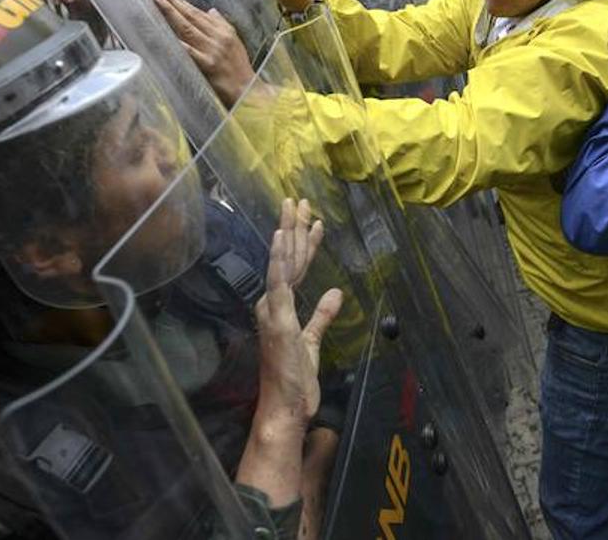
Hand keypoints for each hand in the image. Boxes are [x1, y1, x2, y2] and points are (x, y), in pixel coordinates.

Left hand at [152, 0, 254, 105]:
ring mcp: (212, 50)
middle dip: (172, 2)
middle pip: (191, 16)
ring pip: (187, 28)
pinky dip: (178, 42)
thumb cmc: (239, 67)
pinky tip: (166, 33)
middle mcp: (218, 37)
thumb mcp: (235, 41)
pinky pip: (189, 51)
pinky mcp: (208, 65)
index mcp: (224, 30)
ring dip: (171, 13)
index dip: (181, 1)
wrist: (247, 89)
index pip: (198, 13)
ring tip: (157, 1)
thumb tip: (211, 10)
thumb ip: (221, 24)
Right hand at [253, 210, 342, 429]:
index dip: (304, 242)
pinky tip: (280, 237)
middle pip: (287, 258)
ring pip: (283, 262)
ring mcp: (273, 310)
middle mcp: (273, 304)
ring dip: (287, 232)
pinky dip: (278, 258)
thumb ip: (322, 316)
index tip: (313, 220)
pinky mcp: (278, 319)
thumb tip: (334, 292)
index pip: (295, 267)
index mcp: (280, 307)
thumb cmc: (295, 380)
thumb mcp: (313, 341)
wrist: (284, 407)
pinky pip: (279, 282)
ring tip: (292, 206)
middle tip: (299, 199)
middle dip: (293, 227)